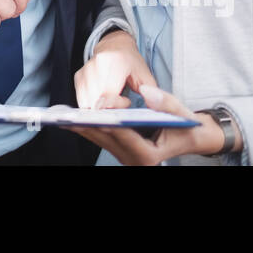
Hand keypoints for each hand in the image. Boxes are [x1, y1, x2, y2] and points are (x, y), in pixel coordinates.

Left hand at [65, 84, 222, 164]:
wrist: (189, 138)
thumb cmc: (186, 126)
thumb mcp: (183, 114)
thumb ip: (167, 103)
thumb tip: (147, 92)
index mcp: (149, 155)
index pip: (125, 136)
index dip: (109, 122)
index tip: (94, 110)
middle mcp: (135, 161)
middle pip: (106, 139)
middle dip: (89, 124)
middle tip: (67, 113)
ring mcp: (125, 157)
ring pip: (99, 140)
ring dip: (83, 126)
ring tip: (63, 114)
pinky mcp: (119, 151)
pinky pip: (99, 138)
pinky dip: (87, 127)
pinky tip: (72, 117)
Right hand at [74, 29, 156, 109]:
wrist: (114, 45)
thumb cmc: (131, 63)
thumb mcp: (146, 75)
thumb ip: (151, 92)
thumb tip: (154, 107)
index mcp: (115, 62)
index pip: (108, 94)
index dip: (117, 104)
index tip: (126, 101)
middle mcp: (97, 64)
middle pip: (96, 101)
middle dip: (108, 109)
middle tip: (120, 102)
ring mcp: (85, 70)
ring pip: (87, 102)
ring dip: (99, 108)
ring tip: (112, 99)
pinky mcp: (78, 76)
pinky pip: (82, 99)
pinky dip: (91, 104)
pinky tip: (102, 98)